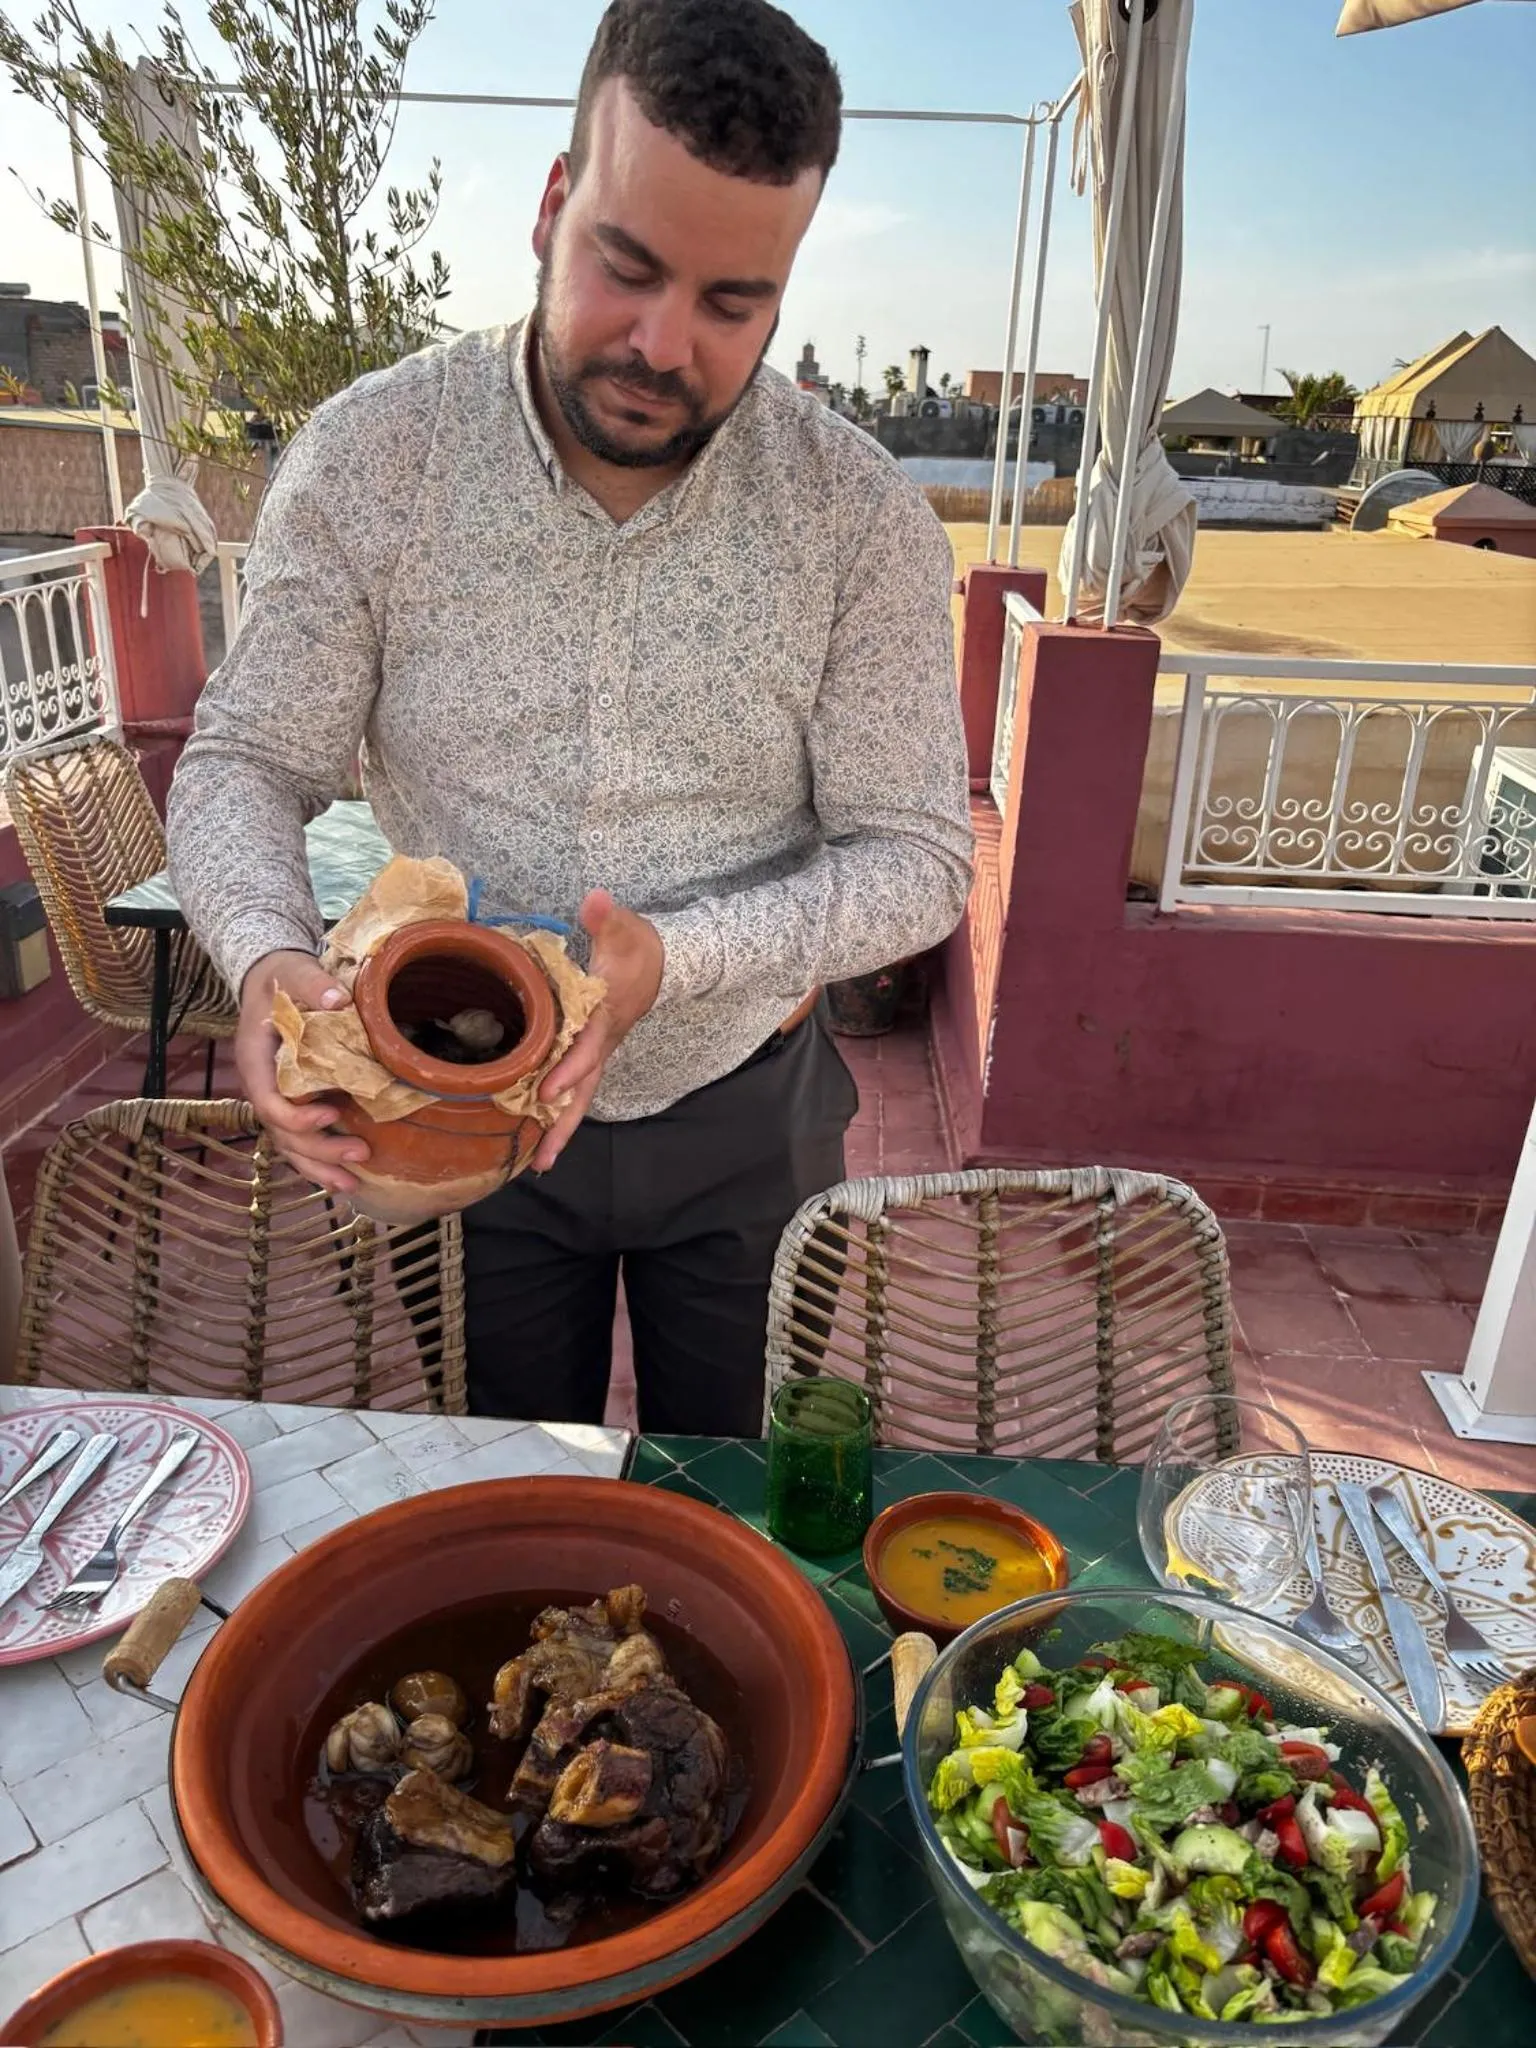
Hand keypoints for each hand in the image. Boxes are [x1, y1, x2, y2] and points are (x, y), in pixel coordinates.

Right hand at [234, 949, 369, 1195]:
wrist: (273, 981)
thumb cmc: (282, 978)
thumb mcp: (294, 972)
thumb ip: (313, 984)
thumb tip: (338, 1000)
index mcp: (256, 1061)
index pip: (268, 1101)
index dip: (297, 1116)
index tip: (332, 1113)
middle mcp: (262, 1087)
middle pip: (282, 1133)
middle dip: (319, 1150)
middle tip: (360, 1154)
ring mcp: (276, 1099)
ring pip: (289, 1146)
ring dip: (319, 1167)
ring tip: (351, 1185)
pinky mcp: (292, 1103)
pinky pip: (299, 1140)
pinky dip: (319, 1160)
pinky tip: (344, 1177)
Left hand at [533, 889, 662, 1170]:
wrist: (665, 964)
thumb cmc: (640, 948)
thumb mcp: (626, 929)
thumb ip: (608, 918)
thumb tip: (595, 900)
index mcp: (604, 1017)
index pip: (587, 1049)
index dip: (568, 1070)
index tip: (546, 1091)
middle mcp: (602, 1045)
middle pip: (583, 1091)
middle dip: (563, 1125)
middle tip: (542, 1159)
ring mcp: (598, 1055)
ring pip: (579, 1099)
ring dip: (559, 1130)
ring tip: (538, 1163)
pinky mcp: (591, 1056)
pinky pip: (575, 1091)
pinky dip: (558, 1115)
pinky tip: (536, 1135)